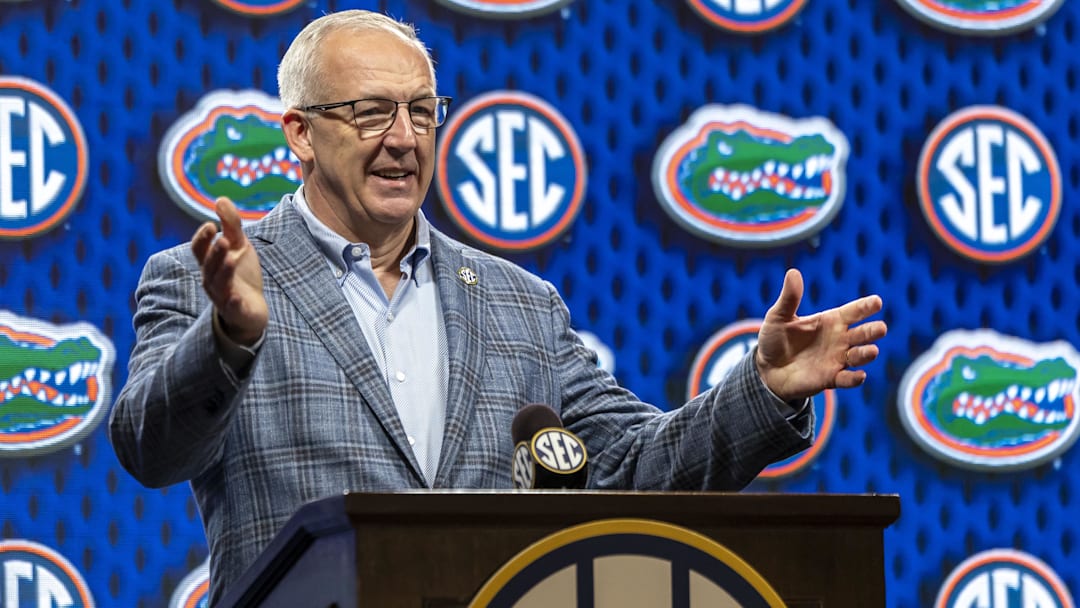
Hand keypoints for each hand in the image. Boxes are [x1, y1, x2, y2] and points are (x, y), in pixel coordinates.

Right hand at [191, 197, 267, 345]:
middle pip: (209, 266)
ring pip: (219, 285)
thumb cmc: (240, 274)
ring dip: (224, 272)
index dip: (202, 239)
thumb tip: (220, 198)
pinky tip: (237, 297)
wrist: (251, 309)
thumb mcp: (239, 246)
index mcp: (210, 263)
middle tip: (224, 240)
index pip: (199, 250)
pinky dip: (234, 303)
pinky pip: (232, 308)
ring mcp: (223, 297)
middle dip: (215, 253)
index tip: (209, 225)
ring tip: (232, 259)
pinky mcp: (237, 311)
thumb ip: (231, 224)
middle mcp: (212, 280)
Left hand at [755, 269, 885, 401]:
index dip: (866, 306)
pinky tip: (859, 375)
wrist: (766, 369)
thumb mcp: (779, 317)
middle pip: (864, 334)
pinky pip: (847, 379)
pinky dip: (854, 378)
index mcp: (831, 321)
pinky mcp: (830, 378)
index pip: (854, 311)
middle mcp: (839, 339)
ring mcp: (837, 359)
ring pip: (860, 356)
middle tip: (880, 329)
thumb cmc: (775, 339)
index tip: (877, 302)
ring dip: (867, 354)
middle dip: (873, 331)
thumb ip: (789, 298)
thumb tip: (792, 272)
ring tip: (871, 351)